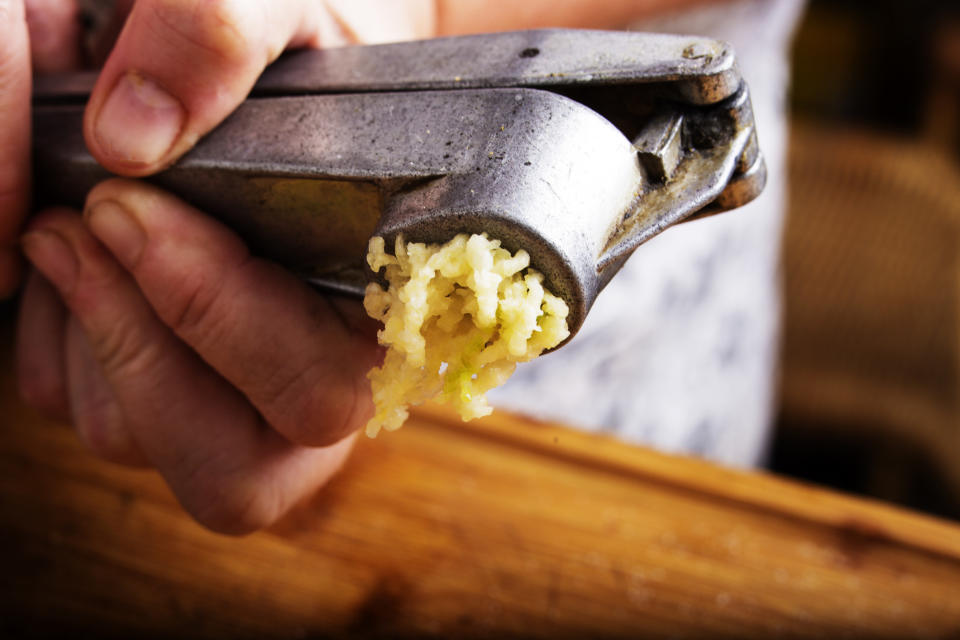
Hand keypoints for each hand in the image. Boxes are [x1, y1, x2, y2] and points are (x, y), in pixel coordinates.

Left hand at [14, 0, 432, 533]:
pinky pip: (82, 412)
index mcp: (383, 316)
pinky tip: (81, 257)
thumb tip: (129, 138)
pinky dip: (55, 340)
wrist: (307, 79)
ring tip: (80, 220)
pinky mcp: (167, 400)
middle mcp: (318, 383)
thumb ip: (226, 31)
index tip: (135, 205)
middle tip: (93, 218)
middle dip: (143, 345)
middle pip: (235, 469)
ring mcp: (242, 405)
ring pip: (137, 441)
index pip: (319, 391)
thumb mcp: (293, 8)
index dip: (227, 323)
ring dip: (87, 328)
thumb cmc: (322, 57)